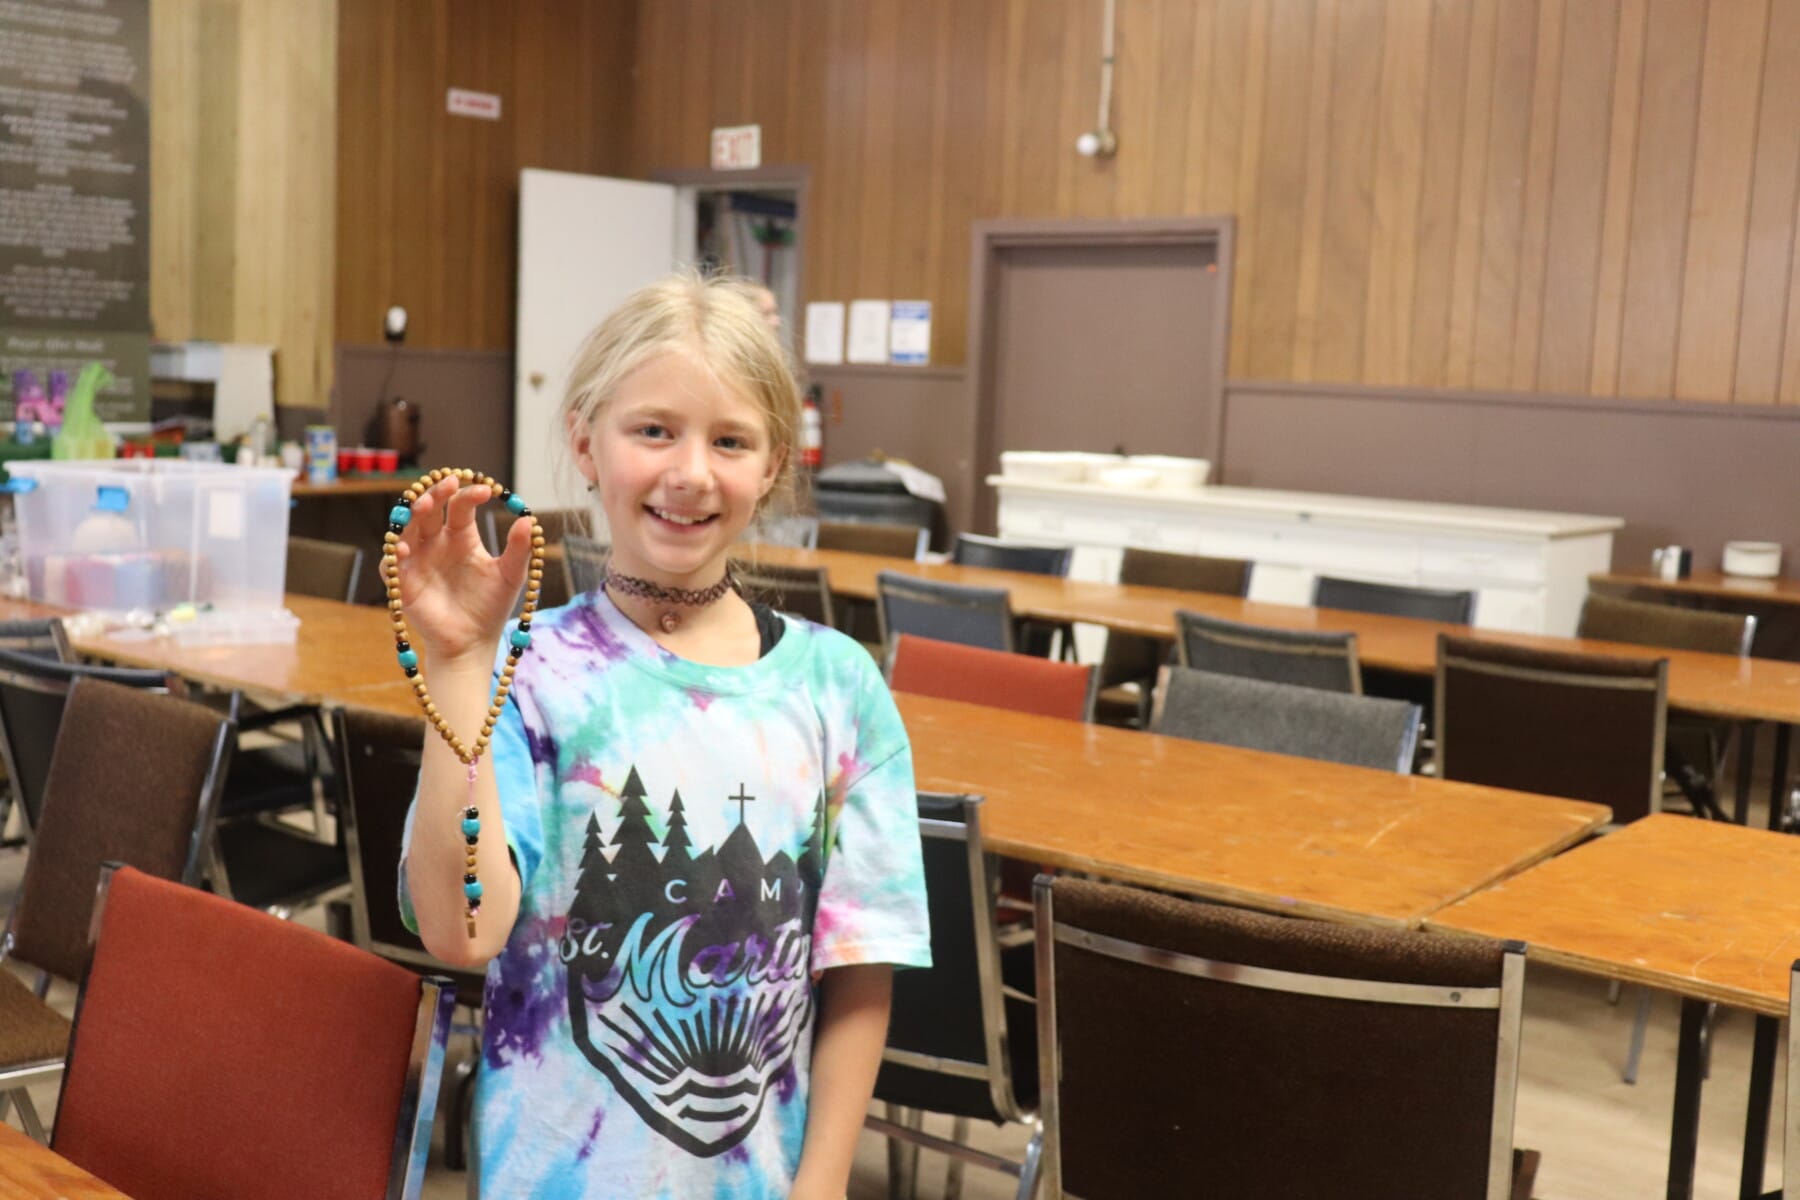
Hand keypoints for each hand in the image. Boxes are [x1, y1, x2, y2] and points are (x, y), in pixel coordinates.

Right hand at [390, 474, 534, 663]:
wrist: (473, 642)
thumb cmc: (491, 607)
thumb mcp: (511, 576)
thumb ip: (519, 549)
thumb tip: (529, 520)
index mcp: (461, 536)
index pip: (459, 506)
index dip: (469, 495)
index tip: (487, 490)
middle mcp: (436, 543)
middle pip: (429, 510)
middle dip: (434, 494)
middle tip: (446, 484)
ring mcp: (417, 560)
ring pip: (407, 528)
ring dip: (412, 515)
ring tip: (424, 505)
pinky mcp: (403, 583)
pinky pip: (391, 564)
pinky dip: (395, 554)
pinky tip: (406, 547)